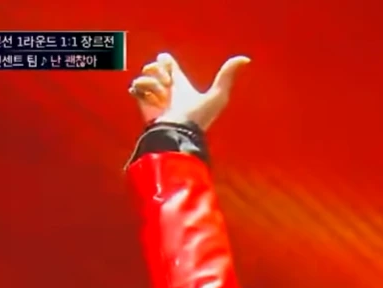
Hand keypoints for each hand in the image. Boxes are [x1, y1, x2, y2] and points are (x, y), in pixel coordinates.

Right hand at [128, 52, 250, 129]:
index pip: (169, 65)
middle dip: (159, 68)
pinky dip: (143, 88)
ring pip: (146, 74)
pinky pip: (136, 86)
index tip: (167, 62)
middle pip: (155, 66)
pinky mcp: (143, 103)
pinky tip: (154, 98)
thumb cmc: (199, 117)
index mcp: (181, 85)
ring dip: (154, 81)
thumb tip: (245, 59)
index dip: (166, 60)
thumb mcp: (218, 95)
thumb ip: (228, 75)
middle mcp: (166, 89)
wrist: (177, 133)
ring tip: (163, 94)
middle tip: (168, 81)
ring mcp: (154, 96)